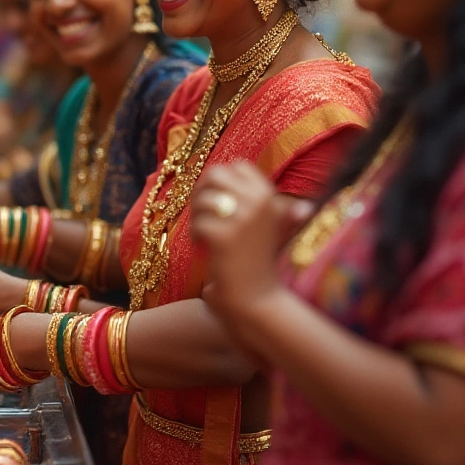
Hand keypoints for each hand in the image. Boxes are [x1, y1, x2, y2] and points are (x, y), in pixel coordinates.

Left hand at [191, 162, 315, 320]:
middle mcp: (260, 201)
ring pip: (204, 198)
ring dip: (197, 216)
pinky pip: (198, 223)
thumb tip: (228, 166)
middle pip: (215, 175)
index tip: (215, 200)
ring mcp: (244, 217)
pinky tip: (202, 248)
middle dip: (202, 192)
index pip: (237, 166)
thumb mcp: (261, 222)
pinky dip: (195, 236)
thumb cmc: (255, 260)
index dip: (219, 181)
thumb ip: (249, 196)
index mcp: (269, 195)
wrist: (259, 298)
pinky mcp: (226, 236)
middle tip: (201, 214)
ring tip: (202, 234)